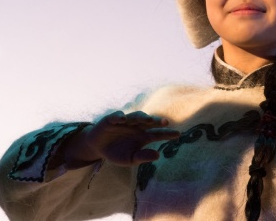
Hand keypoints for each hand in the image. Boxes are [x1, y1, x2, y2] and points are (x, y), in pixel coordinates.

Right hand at [62, 111, 179, 167]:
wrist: (98, 148)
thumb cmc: (117, 152)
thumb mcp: (130, 159)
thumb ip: (142, 157)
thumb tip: (158, 155)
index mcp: (143, 136)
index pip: (158, 134)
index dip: (167, 134)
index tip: (178, 135)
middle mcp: (137, 126)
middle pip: (149, 121)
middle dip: (157, 121)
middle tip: (165, 122)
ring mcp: (125, 122)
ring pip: (136, 116)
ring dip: (142, 117)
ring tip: (148, 120)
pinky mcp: (112, 119)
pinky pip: (117, 116)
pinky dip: (120, 117)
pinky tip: (123, 119)